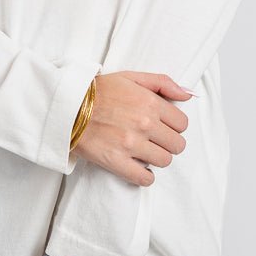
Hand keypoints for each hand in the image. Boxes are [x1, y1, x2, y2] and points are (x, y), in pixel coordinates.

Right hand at [71, 71, 192, 185]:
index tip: (162, 125)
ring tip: (143, 151)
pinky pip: (145, 179)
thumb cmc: (100, 91)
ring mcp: (131, 145)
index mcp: (150, 102)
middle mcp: (144, 124)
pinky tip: (137, 166)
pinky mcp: (117, 162)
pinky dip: (144, 176)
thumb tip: (188, 95)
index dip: (174, 125)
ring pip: (164, 161)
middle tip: (154, 139)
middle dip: (168, 142)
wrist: (68, 106)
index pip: (182, 123)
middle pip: (177, 145)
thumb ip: (162, 82)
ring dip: (157, 158)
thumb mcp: (131, 77)